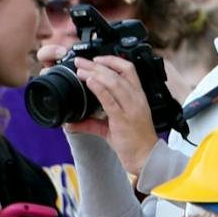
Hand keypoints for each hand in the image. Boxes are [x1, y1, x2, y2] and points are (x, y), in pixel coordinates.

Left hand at [71, 57, 159, 174]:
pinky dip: (99, 88)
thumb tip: (72, 122)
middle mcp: (136, 98)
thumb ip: (92, 122)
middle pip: (117, 73)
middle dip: (97, 65)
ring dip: (95, 73)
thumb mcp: (111, 128)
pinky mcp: (123, 119)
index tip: (96, 59)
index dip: (112, 60)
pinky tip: (90, 82)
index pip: (128, 69)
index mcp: (137, 96)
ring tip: (80, 70)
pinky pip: (110, 100)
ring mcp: (130, 108)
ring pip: (114, 82)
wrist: (145, 157)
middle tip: (80, 61)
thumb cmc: (133, 141)